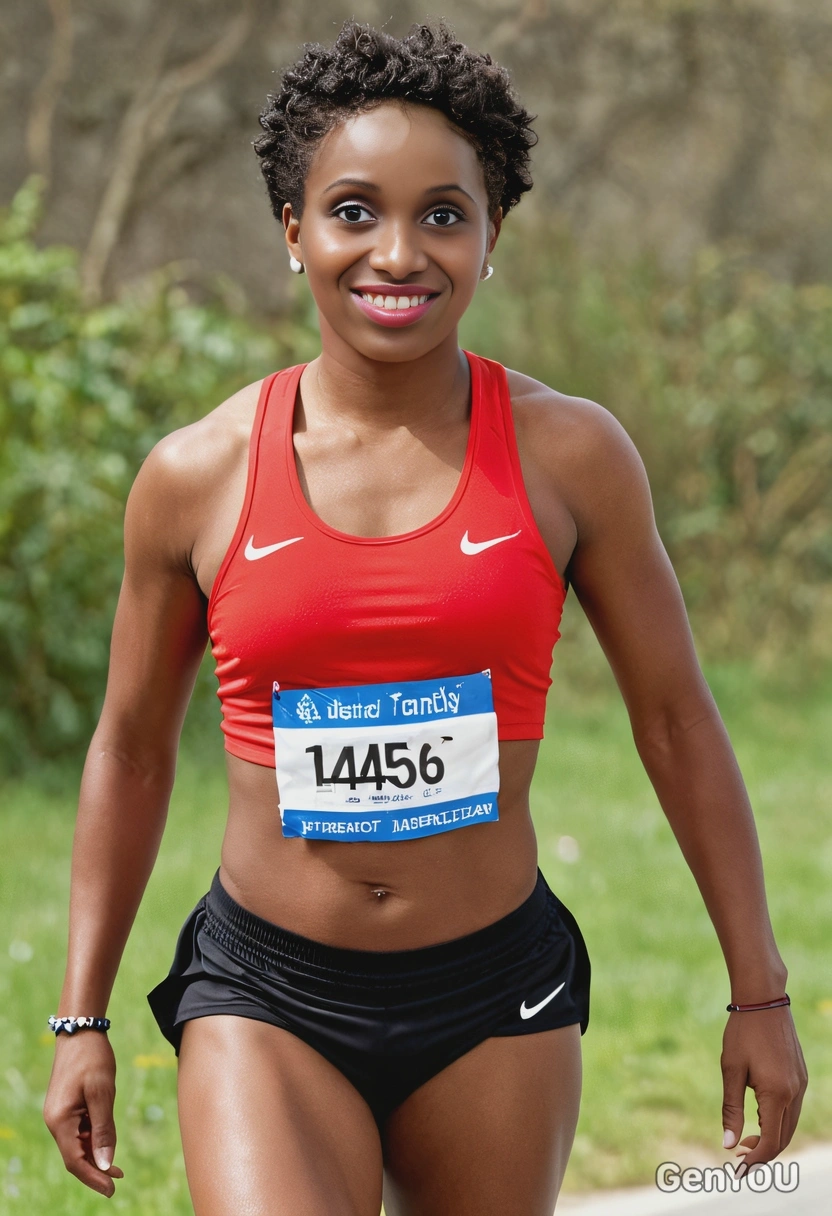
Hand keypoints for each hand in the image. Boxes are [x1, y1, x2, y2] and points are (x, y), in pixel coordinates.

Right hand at [43, 1032, 124, 1196]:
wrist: (81, 1031)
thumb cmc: (92, 1058)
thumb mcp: (102, 1092)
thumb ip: (104, 1128)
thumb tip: (105, 1162)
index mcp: (60, 1120)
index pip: (75, 1160)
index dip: (93, 1177)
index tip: (111, 1189)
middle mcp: (55, 1121)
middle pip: (75, 1156)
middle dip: (96, 1170)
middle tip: (119, 1180)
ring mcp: (60, 1114)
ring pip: (78, 1144)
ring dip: (96, 1155)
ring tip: (118, 1168)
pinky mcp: (67, 1107)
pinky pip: (79, 1131)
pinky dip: (93, 1140)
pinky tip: (108, 1142)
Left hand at [721, 1007, 807, 1174]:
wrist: (763, 1000)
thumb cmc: (742, 1033)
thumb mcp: (731, 1070)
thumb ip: (731, 1109)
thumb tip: (729, 1144)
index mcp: (776, 1094)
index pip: (771, 1142)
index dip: (755, 1159)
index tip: (737, 1168)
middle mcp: (794, 1093)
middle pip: (783, 1138)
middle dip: (763, 1152)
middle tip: (739, 1155)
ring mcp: (801, 1084)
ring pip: (789, 1124)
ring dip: (771, 1136)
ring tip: (746, 1137)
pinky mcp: (800, 1076)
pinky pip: (792, 1108)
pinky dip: (777, 1120)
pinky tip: (758, 1114)